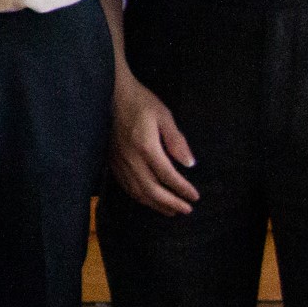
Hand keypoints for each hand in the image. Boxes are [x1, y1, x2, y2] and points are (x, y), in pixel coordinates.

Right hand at [109, 65, 197, 215]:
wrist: (113, 95)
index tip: (195, 197)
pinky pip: (125, 185)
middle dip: (171, 202)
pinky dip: (139, 197)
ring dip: (156, 204)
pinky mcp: (112, 161)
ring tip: (171, 211)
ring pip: (137, 191)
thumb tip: (190, 164)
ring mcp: (119, 161)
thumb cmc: (142, 102)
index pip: (167, 175)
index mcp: (145, 146)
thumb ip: (176, 140)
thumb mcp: (164, 116)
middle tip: (187, 210)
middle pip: (151, 189)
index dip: (182, 189)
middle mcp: (130, 158)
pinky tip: (149, 200)